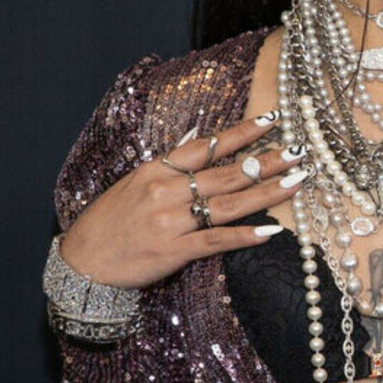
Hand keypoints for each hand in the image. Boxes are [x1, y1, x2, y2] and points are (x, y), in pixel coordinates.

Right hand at [58, 113, 308, 288]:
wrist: (82, 262)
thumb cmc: (109, 223)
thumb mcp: (133, 183)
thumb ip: (168, 163)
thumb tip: (195, 139)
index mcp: (156, 170)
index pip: (206, 145)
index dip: (241, 133)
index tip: (271, 120)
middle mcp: (166, 191)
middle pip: (226, 172)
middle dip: (266, 160)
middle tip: (299, 151)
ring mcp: (170, 221)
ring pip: (228, 203)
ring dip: (266, 192)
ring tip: (296, 181)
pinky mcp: (173, 251)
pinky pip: (216, 241)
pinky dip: (245, 235)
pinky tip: (271, 231)